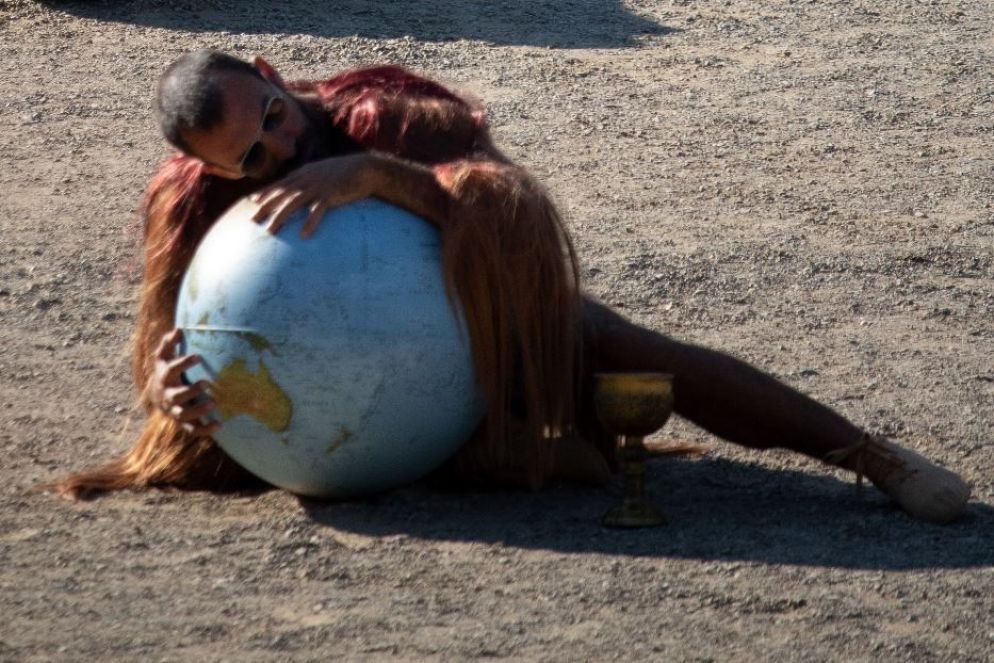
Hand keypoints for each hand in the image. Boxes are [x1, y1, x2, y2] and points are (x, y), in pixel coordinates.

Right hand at [149, 329, 220, 436]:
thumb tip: (178, 329)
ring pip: (184, 414)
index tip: (198, 356)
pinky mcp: (183, 422)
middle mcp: (168, 396)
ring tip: (214, 403)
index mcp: (165, 378)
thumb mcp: (164, 357)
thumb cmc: (166, 372)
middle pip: (176, 396)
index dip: (183, 363)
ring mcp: (175, 411)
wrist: (157, 397)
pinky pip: (193, 429)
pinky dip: (205, 430)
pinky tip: (219, 425)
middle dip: (190, 391)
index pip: (171, 370)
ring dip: (198, 411)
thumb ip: (169, 343)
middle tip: (206, 382)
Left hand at [249, 154, 376, 237]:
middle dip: (265, 207)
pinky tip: (303, 234)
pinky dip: (309, 222)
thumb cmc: (345, 173)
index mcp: (304, 173)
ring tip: (271, 230)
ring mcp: (317, 187)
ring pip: (293, 202)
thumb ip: (310, 179)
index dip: (265, 192)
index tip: (252, 202)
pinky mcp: (330, 195)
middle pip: (281, 194)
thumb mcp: (323, 172)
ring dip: (280, 217)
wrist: (364, 169)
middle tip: (253, 220)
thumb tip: (301, 189)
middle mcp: (306, 179)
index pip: (279, 183)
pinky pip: (317, 210)